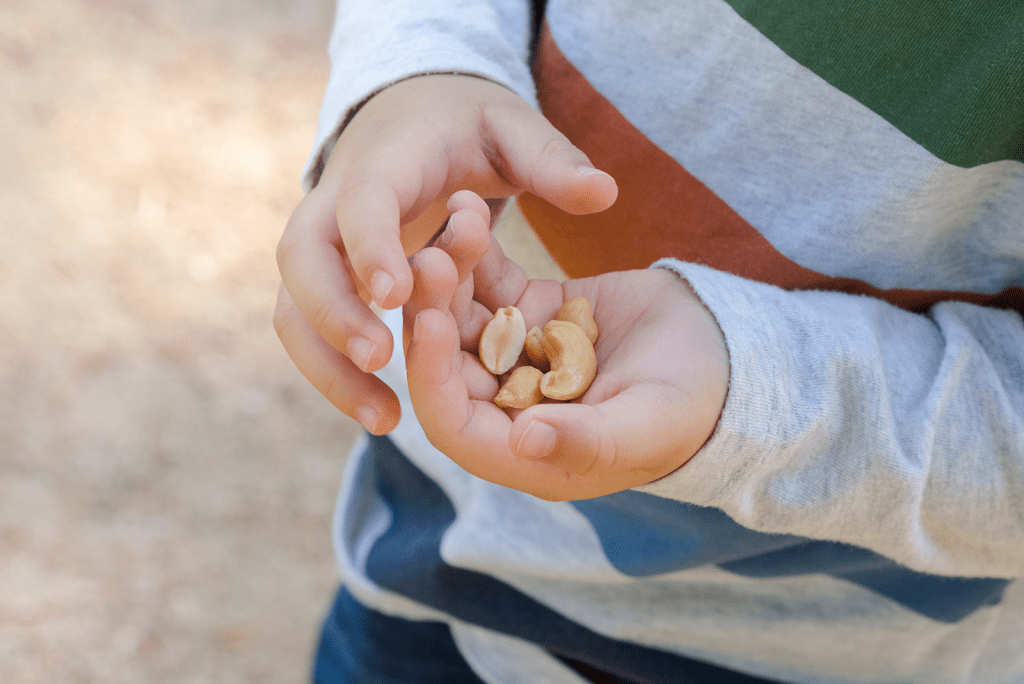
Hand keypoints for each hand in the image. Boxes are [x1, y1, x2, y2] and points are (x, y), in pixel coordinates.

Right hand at [273, 75, 616, 433]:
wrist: (409, 113)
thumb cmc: (466, 122)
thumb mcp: (512, 126)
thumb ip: (551, 159)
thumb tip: (604, 193)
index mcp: (384, 160)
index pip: (362, 201)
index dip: (373, 246)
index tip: (397, 296)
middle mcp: (335, 201)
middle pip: (302, 261)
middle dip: (333, 314)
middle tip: (382, 360)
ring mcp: (324, 243)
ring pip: (294, 308)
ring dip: (327, 365)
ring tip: (383, 418)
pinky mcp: (328, 277)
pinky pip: (311, 329)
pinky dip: (335, 371)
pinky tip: (381, 412)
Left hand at [404, 195, 729, 500]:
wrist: (726, 354)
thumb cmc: (693, 408)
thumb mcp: (646, 427)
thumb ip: (586, 441)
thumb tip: (522, 442)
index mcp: (525, 449)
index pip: (454, 422)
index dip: (433, 378)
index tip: (429, 326)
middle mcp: (509, 405)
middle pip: (450, 362)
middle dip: (434, 313)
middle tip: (428, 261)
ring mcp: (518, 356)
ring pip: (465, 317)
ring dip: (451, 276)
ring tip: (454, 224)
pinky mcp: (533, 312)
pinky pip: (494, 283)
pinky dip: (480, 252)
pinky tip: (470, 209)